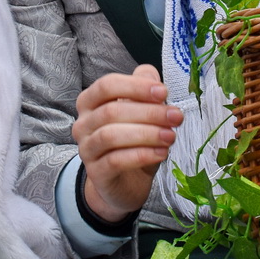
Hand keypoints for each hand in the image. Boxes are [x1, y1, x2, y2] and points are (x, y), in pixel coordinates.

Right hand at [73, 65, 182, 223]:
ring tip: (171, 136)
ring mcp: (86, 149)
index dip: (136, 86)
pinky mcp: (96, 173)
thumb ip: (145, 91)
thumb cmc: (134, 141)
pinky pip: (116, 160)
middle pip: (111, 111)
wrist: (126, 182)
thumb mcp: (143, 113)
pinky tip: (162, 153)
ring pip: (111, 136)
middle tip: (176, 116)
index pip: (107, 85)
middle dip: (149, 112)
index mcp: (90, 101)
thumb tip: (151, 76)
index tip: (164, 92)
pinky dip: (142, 155)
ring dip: (146, 134)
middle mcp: (83, 123)